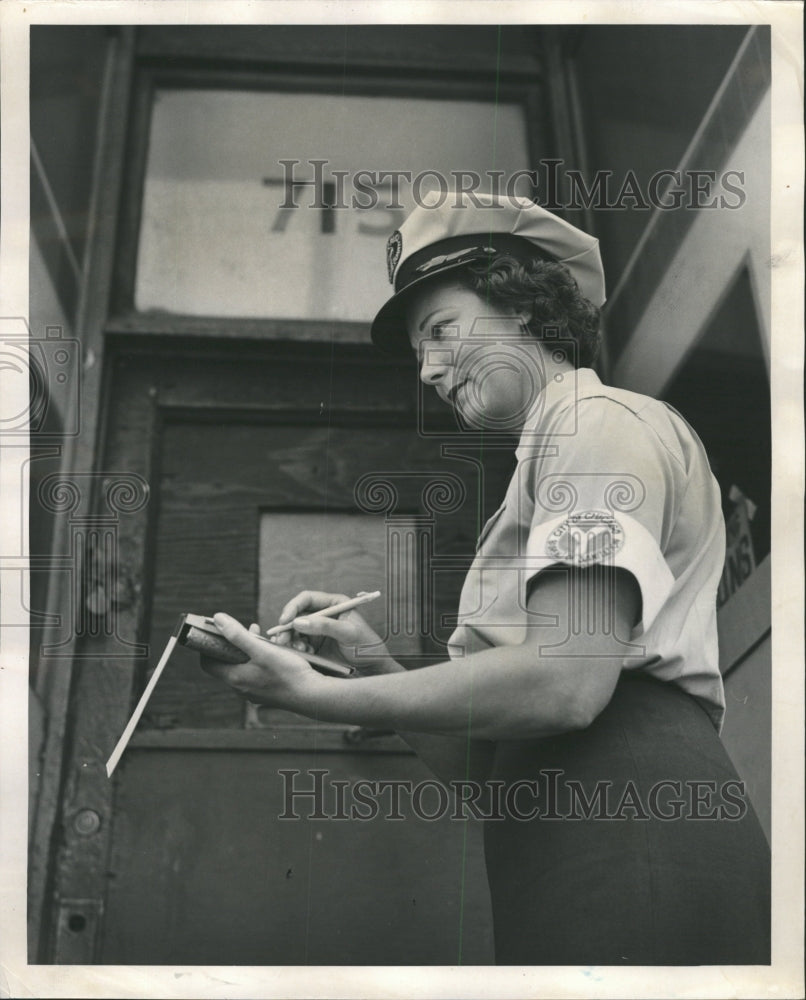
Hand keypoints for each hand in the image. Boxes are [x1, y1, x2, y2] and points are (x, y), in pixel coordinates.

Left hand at [199, 615, 328, 709]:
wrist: (313, 696)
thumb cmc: (289, 672)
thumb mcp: (262, 649)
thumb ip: (238, 635)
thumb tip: (217, 619)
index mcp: (235, 678)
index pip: (208, 663)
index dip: (208, 646)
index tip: (215, 632)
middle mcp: (241, 689)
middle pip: (226, 663)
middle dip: (232, 644)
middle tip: (244, 629)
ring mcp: (254, 692)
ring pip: (242, 667)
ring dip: (247, 651)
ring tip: (261, 637)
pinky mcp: (266, 693)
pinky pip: (255, 674)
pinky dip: (258, 660)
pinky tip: (272, 652)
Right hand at [273, 590, 402, 676]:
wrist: (372, 668)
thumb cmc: (366, 646)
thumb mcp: (348, 633)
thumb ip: (325, 626)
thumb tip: (299, 622)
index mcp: (334, 603)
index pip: (307, 599)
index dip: (293, 607)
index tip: (285, 620)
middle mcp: (323, 614)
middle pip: (297, 614)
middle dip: (288, 626)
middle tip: (282, 639)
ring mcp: (318, 630)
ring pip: (295, 630)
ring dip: (291, 640)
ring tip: (299, 650)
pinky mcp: (314, 645)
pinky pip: (298, 643)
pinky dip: (296, 649)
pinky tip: (304, 654)